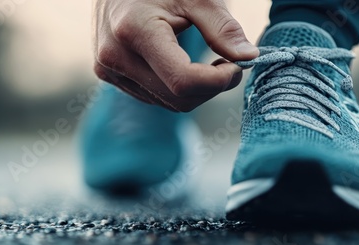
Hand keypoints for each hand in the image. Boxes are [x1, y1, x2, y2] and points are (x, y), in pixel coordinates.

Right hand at [93, 0, 258, 110]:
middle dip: (211, 87)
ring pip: (168, 102)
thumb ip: (222, 28)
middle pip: (178, 98)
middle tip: (229, 64)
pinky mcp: (110, 75)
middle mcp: (115, 55)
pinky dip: (178, 88)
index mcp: (134, 30)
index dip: (217, 81)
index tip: (237, 66)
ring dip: (197, 90)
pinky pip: (154, 96)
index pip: (183, 80)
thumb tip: (248, 57)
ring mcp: (109, 69)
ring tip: (208, 63)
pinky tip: (184, 65)